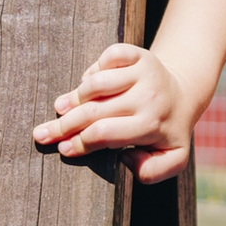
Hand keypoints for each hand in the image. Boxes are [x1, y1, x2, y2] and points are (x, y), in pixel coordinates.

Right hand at [34, 42, 195, 182]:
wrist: (184, 93)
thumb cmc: (169, 130)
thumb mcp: (173, 158)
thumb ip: (154, 172)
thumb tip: (125, 158)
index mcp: (153, 123)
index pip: (104, 133)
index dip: (79, 143)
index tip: (62, 149)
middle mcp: (148, 96)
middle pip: (93, 111)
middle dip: (63, 126)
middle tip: (41, 135)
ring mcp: (144, 71)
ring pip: (96, 83)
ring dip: (74, 98)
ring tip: (60, 109)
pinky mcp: (139, 54)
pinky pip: (108, 56)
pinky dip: (94, 68)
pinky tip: (88, 83)